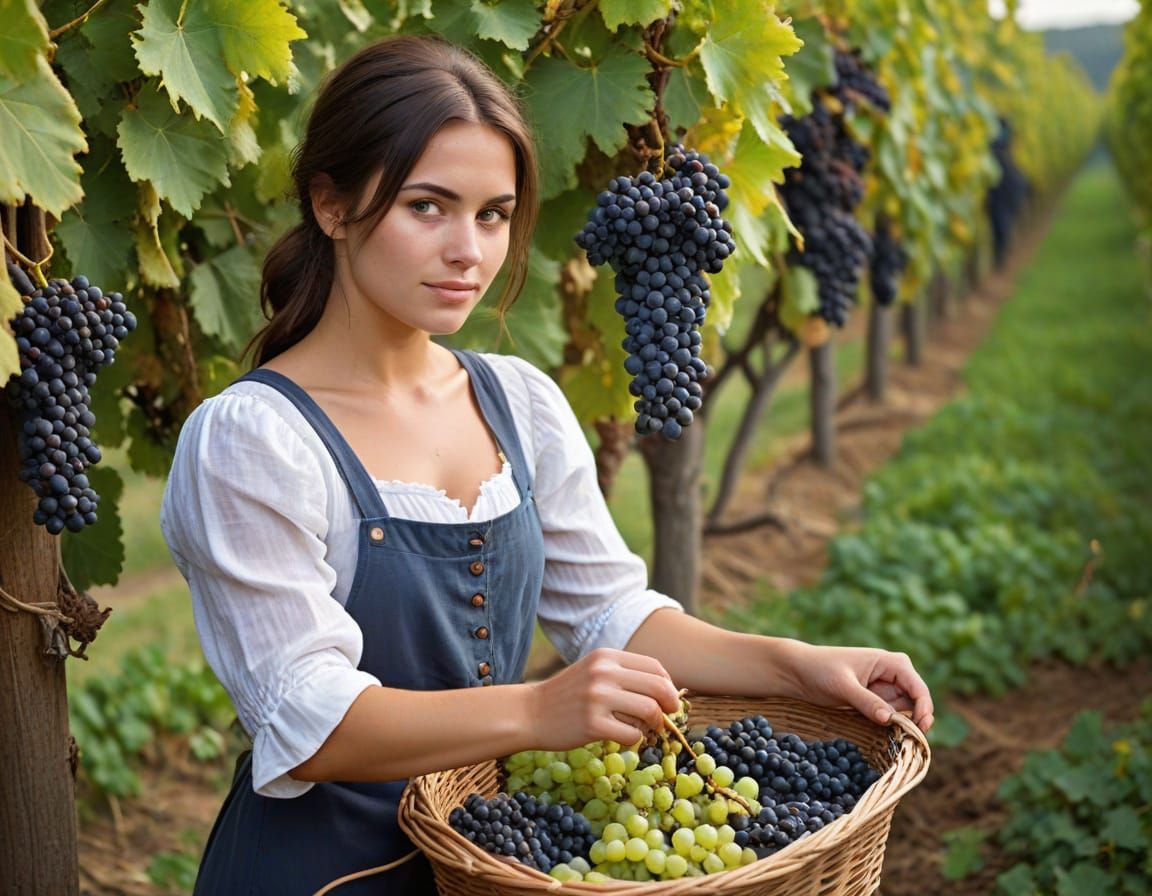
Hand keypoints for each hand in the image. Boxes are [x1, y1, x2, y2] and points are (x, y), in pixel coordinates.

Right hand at [528, 648, 681, 750]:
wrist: (530, 712)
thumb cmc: (568, 695)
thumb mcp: (593, 671)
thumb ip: (624, 675)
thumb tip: (666, 690)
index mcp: (606, 656)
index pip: (654, 667)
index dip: (669, 685)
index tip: (668, 699)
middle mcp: (603, 673)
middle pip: (658, 688)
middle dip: (669, 705)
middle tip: (666, 718)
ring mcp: (597, 698)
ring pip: (649, 711)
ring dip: (654, 724)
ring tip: (645, 729)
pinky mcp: (592, 724)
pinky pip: (632, 735)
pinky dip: (634, 740)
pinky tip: (622, 738)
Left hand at [782, 643, 934, 732]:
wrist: (797, 671)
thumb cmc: (819, 670)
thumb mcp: (843, 686)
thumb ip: (867, 701)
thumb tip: (891, 720)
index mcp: (890, 662)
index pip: (918, 688)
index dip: (924, 709)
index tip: (921, 730)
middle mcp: (892, 675)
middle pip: (915, 702)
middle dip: (915, 720)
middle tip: (909, 742)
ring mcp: (884, 689)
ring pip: (904, 712)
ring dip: (903, 726)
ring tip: (897, 740)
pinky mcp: (874, 701)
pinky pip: (890, 716)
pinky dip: (891, 727)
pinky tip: (886, 736)